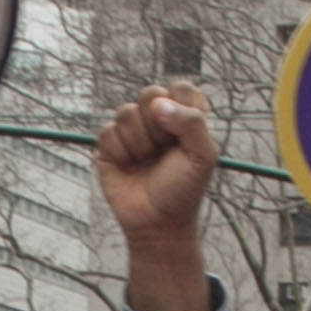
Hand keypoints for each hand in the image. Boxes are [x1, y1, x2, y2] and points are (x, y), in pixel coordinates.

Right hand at [94, 82, 218, 246]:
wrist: (157, 222)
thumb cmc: (184, 189)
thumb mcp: (203, 156)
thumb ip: (192, 123)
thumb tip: (158, 104)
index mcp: (185, 116)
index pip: (181, 88)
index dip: (180, 107)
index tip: (183, 134)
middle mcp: (158, 118)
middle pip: (150, 93)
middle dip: (157, 124)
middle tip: (165, 149)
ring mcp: (133, 130)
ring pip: (126, 112)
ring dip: (139, 143)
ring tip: (147, 161)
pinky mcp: (110, 144)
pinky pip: (107, 131)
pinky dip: (120, 152)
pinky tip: (129, 166)